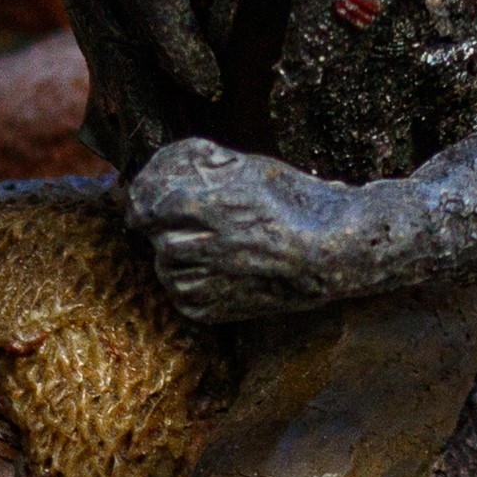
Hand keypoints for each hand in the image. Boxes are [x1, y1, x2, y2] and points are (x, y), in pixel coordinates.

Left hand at [124, 136, 369, 323]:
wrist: (333, 253)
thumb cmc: (297, 204)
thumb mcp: (253, 169)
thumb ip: (209, 168)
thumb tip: (174, 166)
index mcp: (215, 207)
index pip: (153, 205)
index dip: (144, 203)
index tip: (142, 206)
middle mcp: (210, 246)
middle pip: (158, 238)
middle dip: (162, 231)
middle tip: (175, 228)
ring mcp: (214, 282)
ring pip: (167, 270)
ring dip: (173, 259)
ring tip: (199, 249)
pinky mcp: (220, 310)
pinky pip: (184, 299)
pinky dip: (187, 287)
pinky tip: (208, 274)